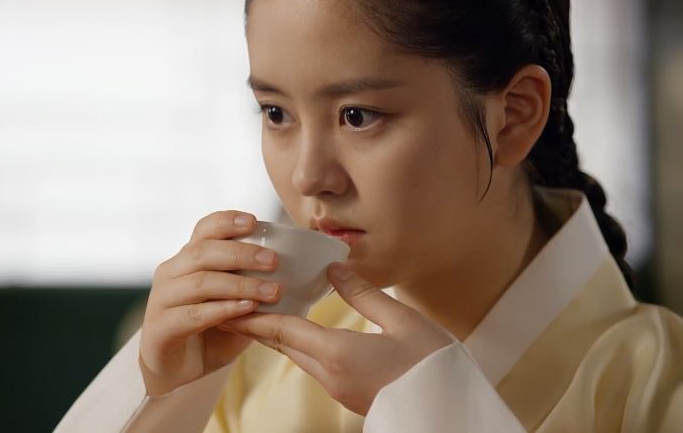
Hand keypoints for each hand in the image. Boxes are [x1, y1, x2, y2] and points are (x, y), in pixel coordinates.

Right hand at [138, 211, 283, 396]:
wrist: (177, 371)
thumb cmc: (211, 332)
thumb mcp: (235, 302)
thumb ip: (252, 284)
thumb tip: (298, 270)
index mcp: (188, 259)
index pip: (204, 229)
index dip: (227, 221)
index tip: (254, 221)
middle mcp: (171, 273)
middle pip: (203, 251)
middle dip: (241, 253)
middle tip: (274, 261)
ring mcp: (161, 299)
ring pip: (201, 282)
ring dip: (240, 285)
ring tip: (272, 291)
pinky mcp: (159, 327)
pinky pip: (193, 314)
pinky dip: (223, 310)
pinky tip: (247, 310)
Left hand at [218, 262, 453, 414]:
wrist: (450, 412)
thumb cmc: (433, 366)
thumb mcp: (404, 321)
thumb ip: (364, 294)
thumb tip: (335, 269)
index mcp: (338, 354)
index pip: (283, 329)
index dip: (255, 314)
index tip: (231, 301)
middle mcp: (330, 375)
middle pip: (283, 345)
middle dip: (258, 324)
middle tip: (238, 302)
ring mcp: (338, 389)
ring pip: (297, 356)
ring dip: (278, 335)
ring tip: (264, 311)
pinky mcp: (348, 394)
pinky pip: (312, 365)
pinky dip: (298, 346)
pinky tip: (301, 331)